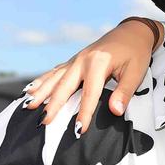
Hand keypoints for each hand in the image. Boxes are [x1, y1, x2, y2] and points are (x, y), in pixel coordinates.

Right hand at [23, 19, 159, 133]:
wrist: (132, 32)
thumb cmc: (135, 53)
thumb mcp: (136, 72)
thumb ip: (124, 92)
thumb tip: (114, 111)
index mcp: (98, 64)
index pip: (90, 94)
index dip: (84, 114)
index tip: (78, 131)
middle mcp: (82, 60)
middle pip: (64, 86)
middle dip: (53, 105)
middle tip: (43, 123)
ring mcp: (76, 59)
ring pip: (55, 78)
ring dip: (41, 93)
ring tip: (28, 106)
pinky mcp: (74, 60)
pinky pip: (55, 72)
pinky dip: (42, 81)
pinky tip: (30, 89)